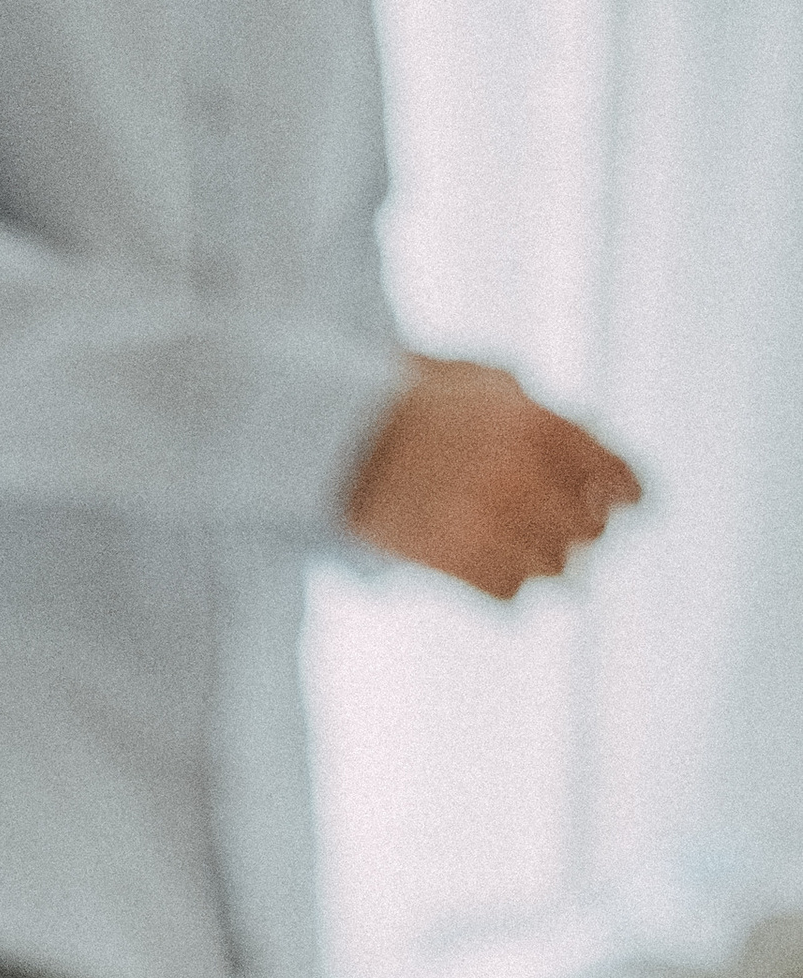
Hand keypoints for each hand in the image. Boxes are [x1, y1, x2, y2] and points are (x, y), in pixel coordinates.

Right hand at [345, 357, 640, 599]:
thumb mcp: (493, 384)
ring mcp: (484, 521)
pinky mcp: (450, 559)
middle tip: (576, 533)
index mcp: (537, 425)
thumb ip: (547, 416)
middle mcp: (519, 476)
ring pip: (553, 567)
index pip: (612, 473)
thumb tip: (593, 457)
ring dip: (548, 563)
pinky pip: (507, 593)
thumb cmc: (420, 402)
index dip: (628, 491)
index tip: (633, 504)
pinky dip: (510, 588)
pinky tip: (499, 576)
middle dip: (584, 530)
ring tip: (534, 556)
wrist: (344, 436)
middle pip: (589, 529)